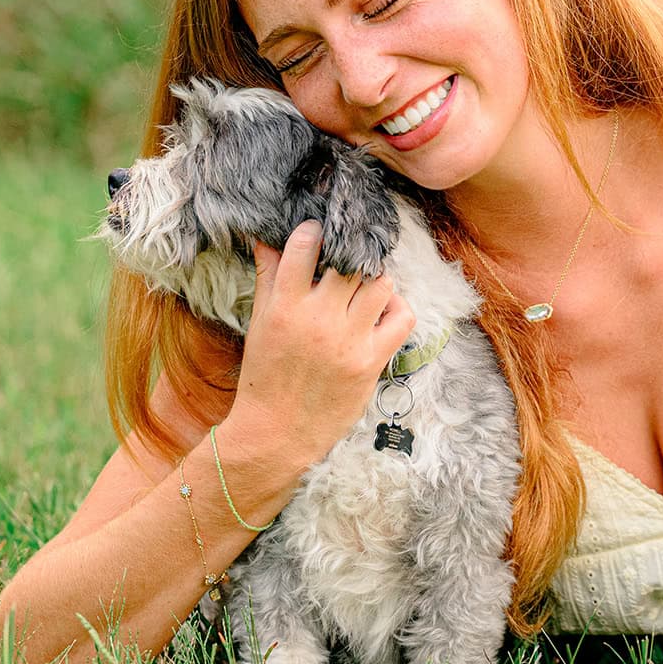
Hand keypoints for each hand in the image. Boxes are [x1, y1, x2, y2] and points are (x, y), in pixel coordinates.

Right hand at [226, 221, 415, 469]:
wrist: (277, 432)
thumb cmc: (265, 375)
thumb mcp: (260, 323)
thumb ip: (268, 277)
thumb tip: (267, 237)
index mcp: (285, 307)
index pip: (304, 247)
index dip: (315, 231)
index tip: (318, 231)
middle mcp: (318, 320)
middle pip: (350, 262)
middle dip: (351, 253)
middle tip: (351, 255)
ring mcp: (349, 341)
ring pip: (381, 284)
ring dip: (375, 278)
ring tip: (366, 283)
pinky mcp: (372, 361)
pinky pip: (402, 319)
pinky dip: (397, 307)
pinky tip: (383, 309)